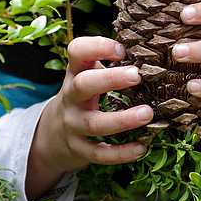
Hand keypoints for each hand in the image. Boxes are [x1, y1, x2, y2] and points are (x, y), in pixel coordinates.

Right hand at [26, 36, 152, 200]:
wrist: (51, 135)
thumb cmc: (83, 96)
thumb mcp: (87, 74)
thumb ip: (109, 60)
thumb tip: (148, 47)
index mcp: (76, 73)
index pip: (77, 51)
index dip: (98, 46)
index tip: (122, 49)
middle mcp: (72, 97)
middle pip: (84, 85)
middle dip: (110, 79)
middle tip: (137, 75)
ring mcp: (73, 125)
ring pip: (94, 123)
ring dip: (122, 120)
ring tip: (147, 114)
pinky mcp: (79, 150)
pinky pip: (99, 154)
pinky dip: (121, 153)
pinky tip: (142, 147)